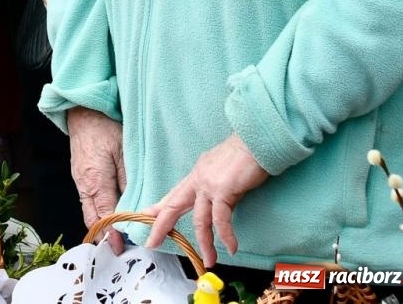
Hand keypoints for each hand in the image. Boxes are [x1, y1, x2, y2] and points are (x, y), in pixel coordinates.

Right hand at [67, 107, 127, 243]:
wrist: (83, 111)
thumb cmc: (105, 127)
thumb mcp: (124, 152)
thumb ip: (129, 181)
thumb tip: (136, 205)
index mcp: (96, 181)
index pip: (105, 214)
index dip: (113, 233)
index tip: (121, 246)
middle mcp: (84, 184)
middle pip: (92, 217)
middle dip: (104, 234)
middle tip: (117, 247)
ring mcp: (79, 180)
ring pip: (87, 210)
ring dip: (99, 225)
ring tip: (112, 236)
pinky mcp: (79, 175)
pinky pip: (86, 201)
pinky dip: (95, 212)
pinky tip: (105, 215)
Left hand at [145, 133, 269, 266]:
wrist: (256, 142)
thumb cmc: (244, 155)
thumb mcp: (221, 170)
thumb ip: (215, 185)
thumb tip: (218, 201)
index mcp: (196, 175)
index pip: (174, 195)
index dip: (159, 208)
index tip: (146, 217)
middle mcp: (198, 180)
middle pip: (173, 206)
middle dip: (161, 226)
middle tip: (152, 242)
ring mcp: (208, 185)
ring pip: (199, 220)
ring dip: (205, 243)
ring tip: (209, 260)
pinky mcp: (223, 191)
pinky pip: (221, 220)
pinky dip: (226, 236)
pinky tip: (231, 247)